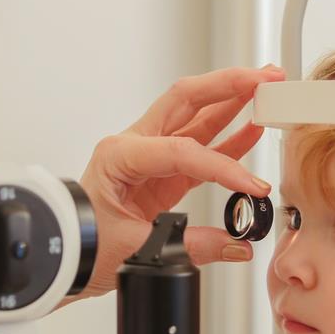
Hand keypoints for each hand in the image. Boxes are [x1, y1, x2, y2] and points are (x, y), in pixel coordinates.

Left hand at [75, 65, 283, 298]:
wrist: (67, 255)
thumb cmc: (83, 244)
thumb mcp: (134, 248)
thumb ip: (191, 245)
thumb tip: (235, 245)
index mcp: (120, 155)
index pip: (182, 150)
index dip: (222, 166)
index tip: (251, 186)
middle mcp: (135, 145)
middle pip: (187, 99)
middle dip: (228, 84)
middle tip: (264, 78)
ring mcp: (150, 156)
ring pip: (196, 117)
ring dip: (233, 102)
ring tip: (266, 91)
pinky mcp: (163, 173)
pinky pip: (200, 148)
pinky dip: (228, 139)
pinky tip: (252, 130)